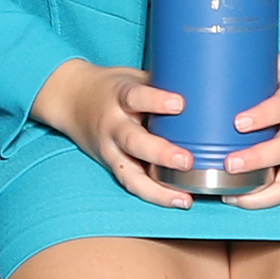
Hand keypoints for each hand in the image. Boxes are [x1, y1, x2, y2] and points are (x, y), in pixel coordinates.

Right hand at [30, 59, 208, 209]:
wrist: (69, 98)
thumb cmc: (113, 86)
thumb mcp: (132, 77)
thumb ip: (162, 85)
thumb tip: (210, 86)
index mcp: (117, 95)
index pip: (135, 96)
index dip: (156, 100)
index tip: (180, 104)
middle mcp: (111, 124)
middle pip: (133, 141)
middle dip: (160, 153)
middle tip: (186, 160)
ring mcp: (109, 148)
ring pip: (130, 171)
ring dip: (158, 187)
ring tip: (184, 197)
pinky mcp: (112, 165)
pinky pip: (132, 183)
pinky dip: (155, 194)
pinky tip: (180, 201)